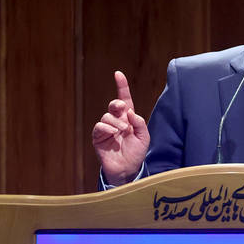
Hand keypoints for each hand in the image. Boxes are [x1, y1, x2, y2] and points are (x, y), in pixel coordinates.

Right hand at [91, 70, 149, 184]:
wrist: (128, 169)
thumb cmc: (136, 153)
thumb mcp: (144, 137)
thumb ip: (140, 123)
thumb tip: (130, 112)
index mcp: (128, 118)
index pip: (124, 99)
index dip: (121, 86)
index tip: (118, 74)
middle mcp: (117, 121)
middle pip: (114, 105)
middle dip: (117, 103)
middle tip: (122, 109)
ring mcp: (107, 129)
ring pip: (107, 116)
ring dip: (116, 122)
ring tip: (122, 131)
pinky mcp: (98, 138)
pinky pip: (99, 127)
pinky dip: (106, 128)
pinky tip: (113, 134)